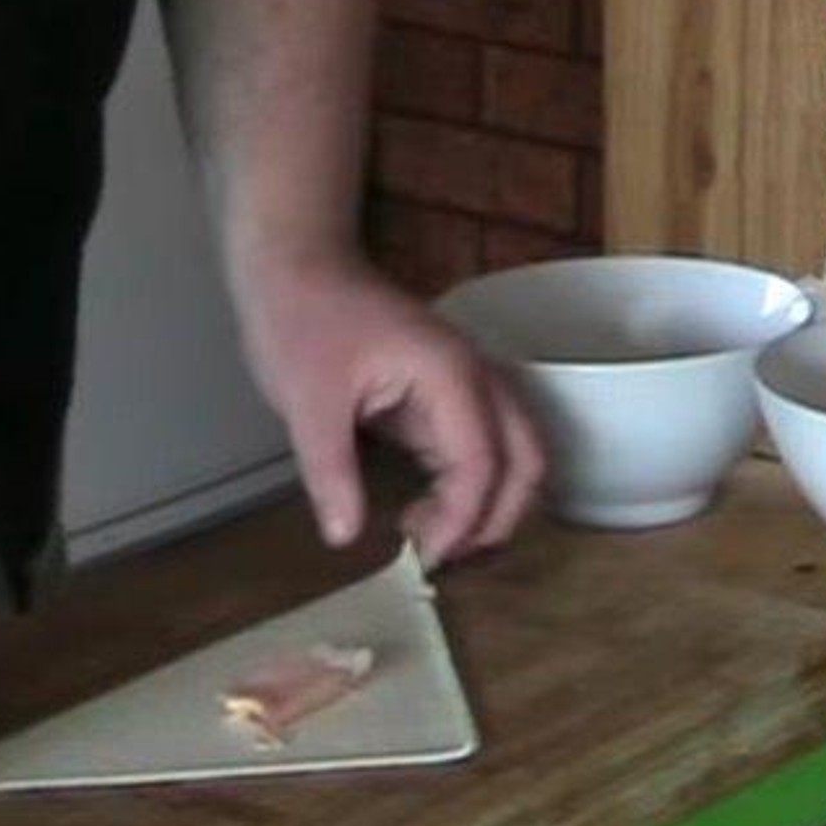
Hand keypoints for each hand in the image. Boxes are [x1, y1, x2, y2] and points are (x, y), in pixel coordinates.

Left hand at [230, 254, 545, 566]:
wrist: (298, 267)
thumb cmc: (302, 320)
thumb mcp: (306, 400)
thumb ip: (330, 470)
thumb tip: (344, 536)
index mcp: (450, 374)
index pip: (483, 462)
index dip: (462, 520)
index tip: (423, 558)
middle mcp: (475, 378)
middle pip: (527, 460)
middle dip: (497, 519)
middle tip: (440, 558)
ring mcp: (466, 386)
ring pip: (515, 457)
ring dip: (491, 506)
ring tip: (433, 541)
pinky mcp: (448, 398)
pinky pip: (481, 452)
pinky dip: (469, 490)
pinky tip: (423, 514)